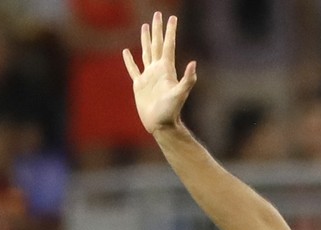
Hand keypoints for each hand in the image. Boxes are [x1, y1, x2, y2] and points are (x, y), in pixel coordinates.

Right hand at [122, 12, 196, 134]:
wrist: (161, 125)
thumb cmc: (171, 111)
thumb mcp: (180, 94)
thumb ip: (187, 79)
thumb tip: (193, 64)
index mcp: (166, 69)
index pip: (168, 45)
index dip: (170, 32)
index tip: (172, 17)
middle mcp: (158, 70)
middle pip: (156, 44)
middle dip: (157, 29)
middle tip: (157, 14)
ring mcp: (148, 76)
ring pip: (146, 52)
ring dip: (146, 39)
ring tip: (145, 26)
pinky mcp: (139, 85)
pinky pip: (133, 69)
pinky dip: (129, 60)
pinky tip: (126, 51)